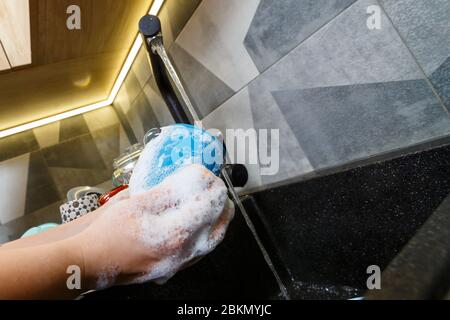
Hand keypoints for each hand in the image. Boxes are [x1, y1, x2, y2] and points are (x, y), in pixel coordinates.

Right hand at [75, 164, 234, 289]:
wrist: (92, 262)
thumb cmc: (109, 234)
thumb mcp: (137, 202)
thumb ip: (168, 191)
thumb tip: (190, 179)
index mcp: (176, 233)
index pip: (208, 205)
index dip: (212, 187)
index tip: (210, 176)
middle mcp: (183, 252)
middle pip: (219, 226)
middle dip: (223, 204)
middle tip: (219, 189)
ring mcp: (179, 263)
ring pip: (212, 242)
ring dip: (219, 221)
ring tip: (216, 206)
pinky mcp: (172, 269)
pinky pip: (200, 253)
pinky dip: (207, 236)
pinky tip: (201, 227)